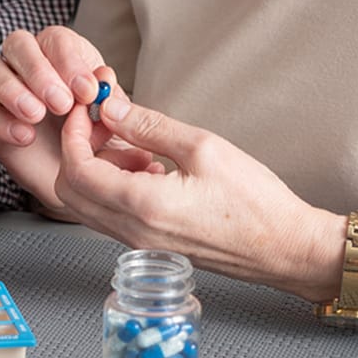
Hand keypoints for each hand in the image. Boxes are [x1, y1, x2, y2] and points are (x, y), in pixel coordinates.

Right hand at [0, 27, 159, 217]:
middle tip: (61, 104)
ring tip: (36, 115)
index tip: (87, 93)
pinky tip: (25, 136)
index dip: (69, 63)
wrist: (80, 179)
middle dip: (38, 72)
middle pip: (18, 44)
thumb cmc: (98, 141)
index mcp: (62, 54)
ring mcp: (3, 87)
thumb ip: (112, 98)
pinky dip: (0, 120)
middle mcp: (28, 63)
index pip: (57, 40)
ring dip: (11, 89)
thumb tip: (104, 74)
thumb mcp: (114, 122)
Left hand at [53, 101, 340, 296]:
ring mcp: (140, 244)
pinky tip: (150, 168)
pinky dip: (115, 188)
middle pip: (70, 191)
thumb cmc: (256, 202)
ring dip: (97, 170)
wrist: (286, 249)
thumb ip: (149, 126)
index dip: (75, 133)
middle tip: (107, 124)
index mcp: (142, 206)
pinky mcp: (151, 247)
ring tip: (137, 145)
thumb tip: (111, 107)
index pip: (76, 169)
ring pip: (89, 205)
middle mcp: (133, 232)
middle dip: (79, 150)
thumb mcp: (204, 148)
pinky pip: (112, 216)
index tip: (91, 110)